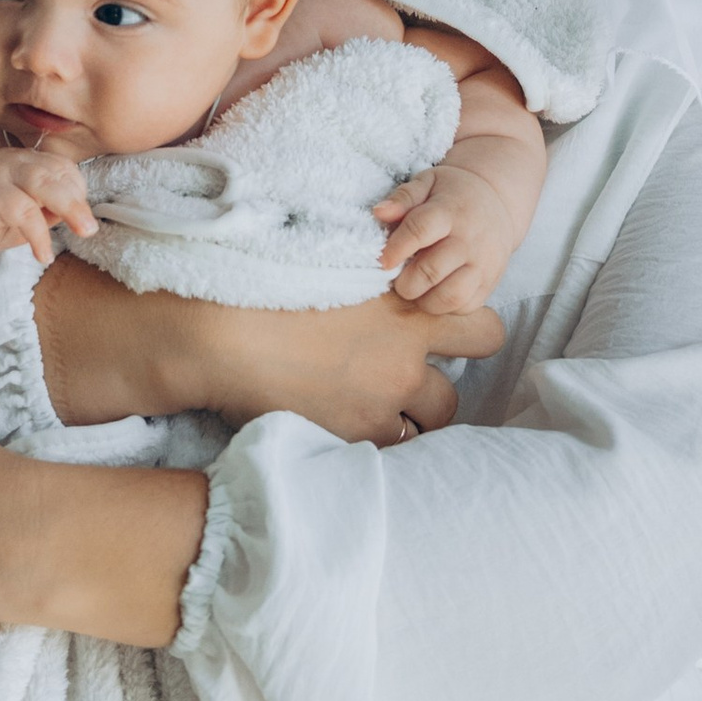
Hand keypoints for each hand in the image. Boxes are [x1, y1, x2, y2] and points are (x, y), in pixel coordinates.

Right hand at [0, 146, 95, 260]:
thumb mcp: (25, 212)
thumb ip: (49, 210)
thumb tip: (78, 217)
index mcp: (27, 161)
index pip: (64, 167)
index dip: (77, 191)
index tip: (78, 217)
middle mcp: (15, 162)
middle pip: (56, 172)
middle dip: (78, 200)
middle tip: (90, 228)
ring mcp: (0, 175)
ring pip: (42, 183)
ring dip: (68, 207)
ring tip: (84, 231)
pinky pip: (22, 211)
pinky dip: (39, 234)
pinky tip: (43, 254)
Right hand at [32, 253, 500, 446]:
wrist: (218, 330)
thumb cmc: (262, 279)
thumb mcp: (327, 256)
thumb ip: (365, 265)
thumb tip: (373, 252)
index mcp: (405, 306)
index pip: (483, 326)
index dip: (467, 334)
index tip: (441, 338)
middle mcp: (406, 355)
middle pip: (464, 386)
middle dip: (447, 383)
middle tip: (416, 382)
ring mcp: (385, 399)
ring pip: (432, 421)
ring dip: (411, 417)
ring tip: (374, 409)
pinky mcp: (355, 432)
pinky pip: (390, 448)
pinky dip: (374, 441)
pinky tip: (344, 426)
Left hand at [375, 160, 517, 309]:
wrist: (498, 201)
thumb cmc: (454, 194)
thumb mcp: (428, 183)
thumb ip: (403, 197)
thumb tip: (379, 212)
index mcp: (451, 211)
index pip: (419, 230)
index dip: (395, 249)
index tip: (383, 260)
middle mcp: (470, 240)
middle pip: (430, 271)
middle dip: (404, 282)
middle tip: (398, 278)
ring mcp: (484, 264)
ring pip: (449, 297)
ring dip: (424, 300)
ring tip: (417, 288)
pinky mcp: (490, 283)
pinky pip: (464, 307)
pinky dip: (444, 307)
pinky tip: (436, 291)